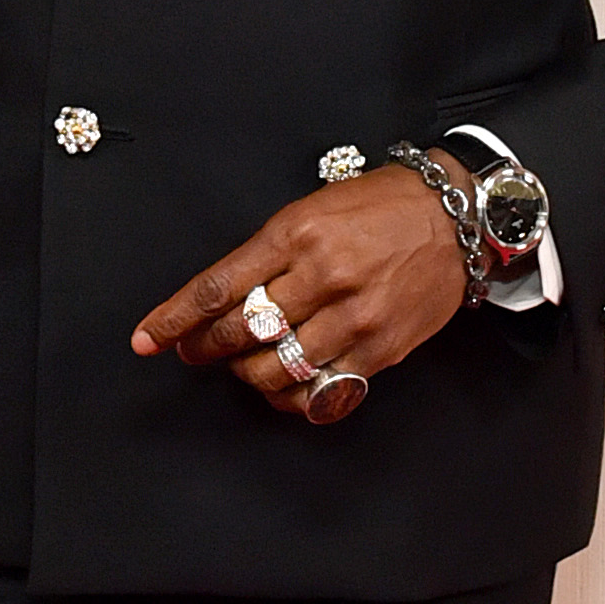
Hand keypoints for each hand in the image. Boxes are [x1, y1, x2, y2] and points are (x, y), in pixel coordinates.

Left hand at [132, 159, 468, 422]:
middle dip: (204, 347)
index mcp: (298, 233)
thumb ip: (268, 252)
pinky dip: (290, 397)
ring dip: (246, 374)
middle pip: (241, 331)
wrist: (456, 218)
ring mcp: (354, 317)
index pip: (218, 287)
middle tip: (193, 352)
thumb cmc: (383, 207)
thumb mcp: (315, 209)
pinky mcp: (380, 349)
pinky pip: (320, 390)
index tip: (148, 339)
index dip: (175, 319)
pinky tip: (279, 389)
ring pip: (275, 367)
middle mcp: (323, 277)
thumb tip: (224, 298)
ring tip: (241, 366)